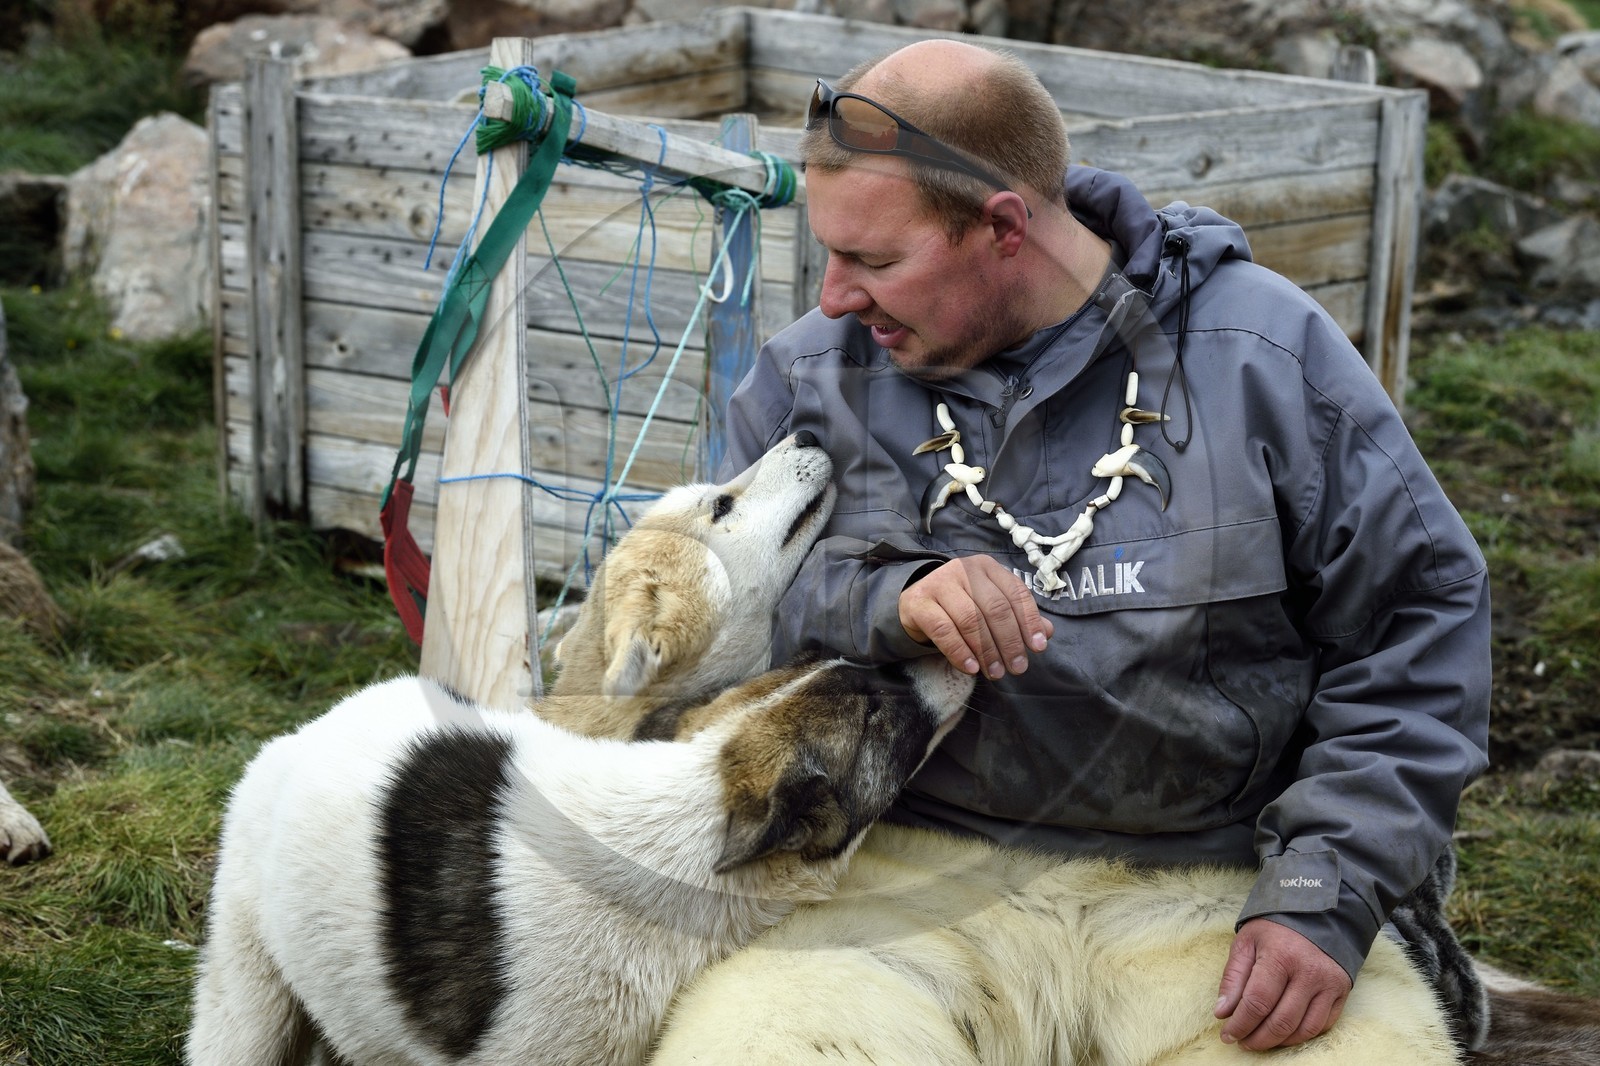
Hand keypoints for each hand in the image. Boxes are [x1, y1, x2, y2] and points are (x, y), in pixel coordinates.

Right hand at [898, 556, 1051, 678]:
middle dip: (1010, 641)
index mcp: (987, 567)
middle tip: (1017, 667)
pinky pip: (944, 630)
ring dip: (987, 651)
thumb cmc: (960, 604)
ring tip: (995, 672)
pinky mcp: (920, 602)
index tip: (1038, 648)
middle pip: (995, 608)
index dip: (1030, 621)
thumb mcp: (989, 605)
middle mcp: (964, 569)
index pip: (1015, 593)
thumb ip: (1018, 617)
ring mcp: (939, 583)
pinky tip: (971, 668)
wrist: (916, 602)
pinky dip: (960, 652)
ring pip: (970, 620)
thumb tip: (1047, 633)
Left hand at [1214, 918, 1351, 1049]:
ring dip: (1279, 1042)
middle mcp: (1309, 972)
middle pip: (1281, 1021)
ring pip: (1304, 1030)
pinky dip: (1301, 1035)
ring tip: (1260, 1040)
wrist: (1318, 913)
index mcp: (1280, 955)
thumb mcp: (1246, 942)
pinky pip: (1322, 1025)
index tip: (1227, 1034)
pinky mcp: (1342, 992)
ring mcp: (1329, 984)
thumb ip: (1233, 977)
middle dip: (1257, 1038)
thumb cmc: (1275, 927)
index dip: (1240, 1024)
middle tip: (1242, 1042)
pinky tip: (1284, 1034)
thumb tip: (1222, 1013)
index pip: (1257, 1002)